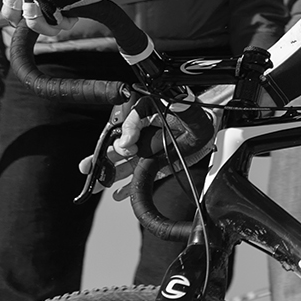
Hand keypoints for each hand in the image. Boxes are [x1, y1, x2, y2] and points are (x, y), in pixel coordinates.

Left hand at [0, 0, 106, 46]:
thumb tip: (9, 16)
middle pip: (9, 14)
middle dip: (27, 20)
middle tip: (47, 16)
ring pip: (28, 22)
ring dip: (47, 25)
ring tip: (63, 18)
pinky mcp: (43, 0)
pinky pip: (46, 25)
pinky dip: (60, 25)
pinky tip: (71, 15)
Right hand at [79, 84, 230, 187]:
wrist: (212, 125)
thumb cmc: (190, 112)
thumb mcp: (164, 106)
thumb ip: (140, 118)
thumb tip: (126, 139)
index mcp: (143, 122)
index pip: (123, 131)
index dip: (119, 140)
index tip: (124, 147)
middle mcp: (144, 138)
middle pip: (117, 150)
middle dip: (100, 159)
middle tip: (88, 167)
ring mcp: (151, 153)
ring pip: (125, 166)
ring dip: (109, 174)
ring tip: (97, 183)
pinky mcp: (161, 166)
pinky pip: (142, 178)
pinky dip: (128, 188)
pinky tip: (117, 194)